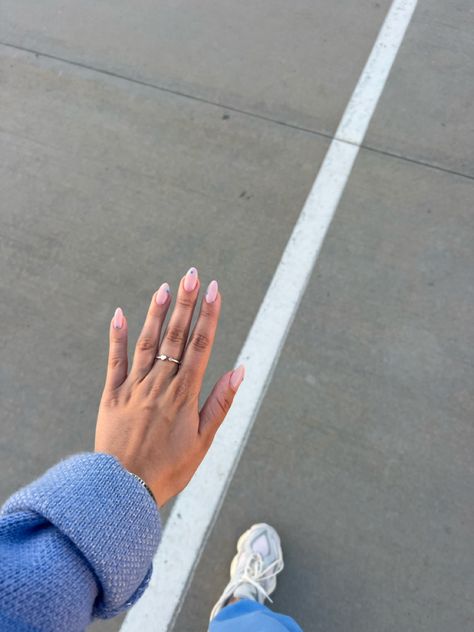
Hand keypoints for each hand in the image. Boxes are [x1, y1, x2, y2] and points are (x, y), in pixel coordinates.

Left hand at [95, 267, 244, 506]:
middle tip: (191, 275)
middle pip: (175, 336)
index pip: (201, 345)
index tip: (214, 290)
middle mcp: (160, 384)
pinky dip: (118, 337)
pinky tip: (120, 314)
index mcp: (184, 394)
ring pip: (147, 342)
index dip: (209, 315)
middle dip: (185, 304)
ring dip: (156, 313)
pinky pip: (115, 361)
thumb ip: (220, 403)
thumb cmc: (169, 469)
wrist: (123, 490)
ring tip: (164, 288)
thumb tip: (240, 369)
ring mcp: (134, 387)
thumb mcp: (203, 441)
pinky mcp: (112, 395)